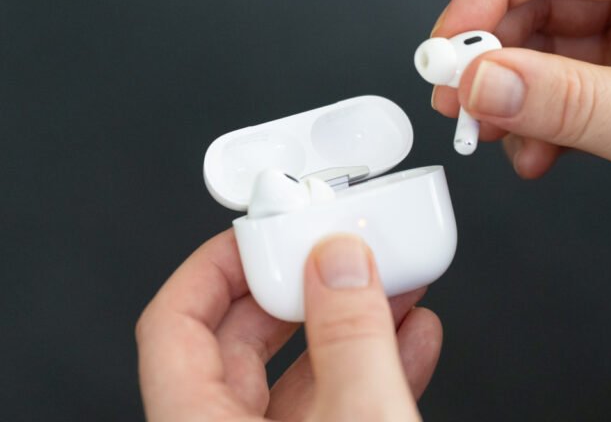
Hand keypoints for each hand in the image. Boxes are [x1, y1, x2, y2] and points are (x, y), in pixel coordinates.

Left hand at [136, 231, 440, 420]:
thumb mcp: (359, 421)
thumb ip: (349, 338)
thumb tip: (339, 264)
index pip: (175, 323)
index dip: (216, 263)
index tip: (264, 231)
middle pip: (245, 338)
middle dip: (301, 284)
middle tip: (335, 250)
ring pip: (302, 369)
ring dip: (351, 320)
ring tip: (390, 282)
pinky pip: (339, 402)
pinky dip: (376, 364)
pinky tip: (413, 335)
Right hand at [431, 0, 610, 272]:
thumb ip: (567, 102)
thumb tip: (484, 81)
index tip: (453, 37)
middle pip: (545, 1)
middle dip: (494, 51)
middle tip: (458, 92)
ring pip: (550, 55)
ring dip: (512, 95)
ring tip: (490, 130)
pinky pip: (567, 98)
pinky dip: (540, 126)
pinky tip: (535, 154)